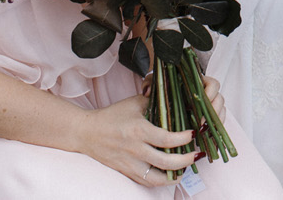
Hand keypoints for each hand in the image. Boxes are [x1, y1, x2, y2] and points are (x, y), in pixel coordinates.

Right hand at [78, 93, 199, 186]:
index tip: (193, 134)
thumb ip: (154, 102)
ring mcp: (130, 163)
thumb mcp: (134, 103)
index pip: (166, 138)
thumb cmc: (112, 115)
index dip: (183, 138)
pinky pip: (146, 181)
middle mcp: (135, 149)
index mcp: (138, 130)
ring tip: (185, 169)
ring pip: (157, 178)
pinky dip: (160, 181)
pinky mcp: (126, 172)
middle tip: (196, 155)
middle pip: (166, 162)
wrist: (86, 132)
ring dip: (175, 176)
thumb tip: (175, 100)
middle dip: (185, 160)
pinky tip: (169, 175)